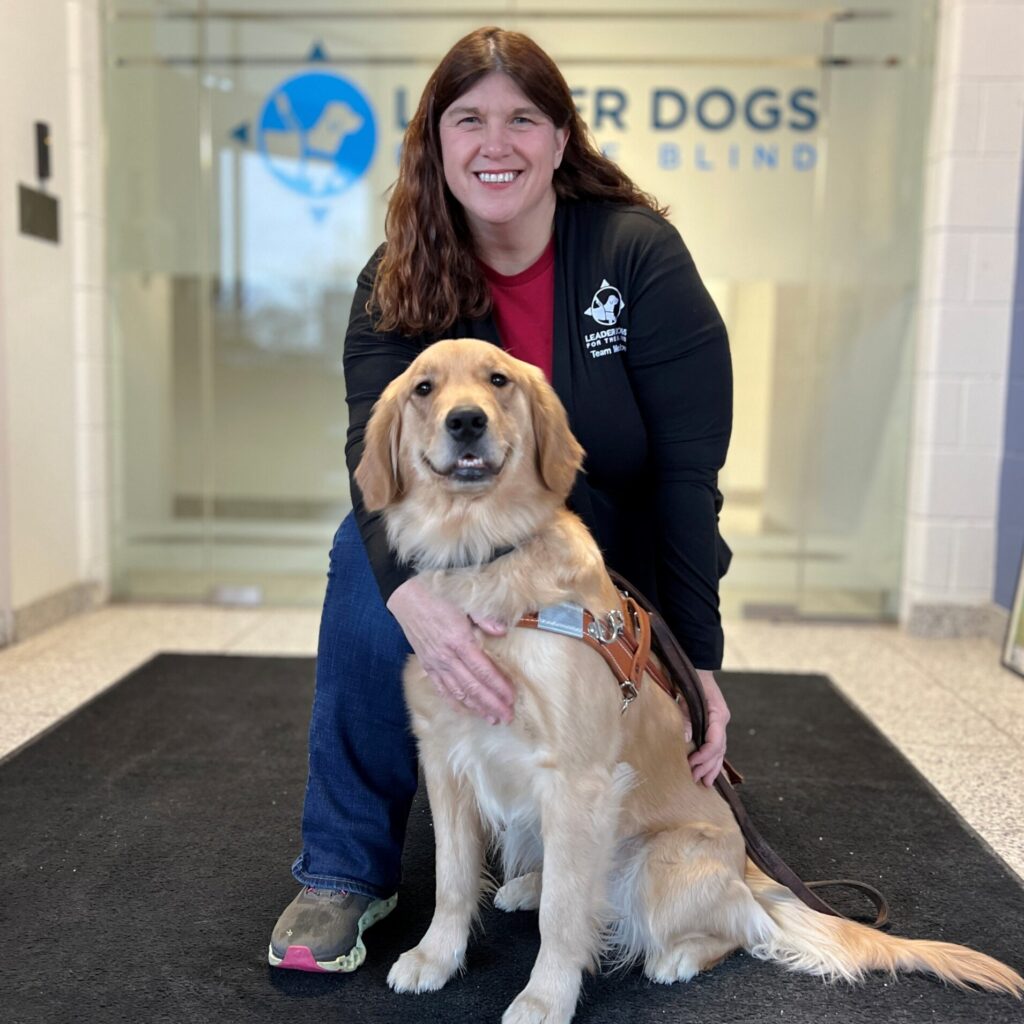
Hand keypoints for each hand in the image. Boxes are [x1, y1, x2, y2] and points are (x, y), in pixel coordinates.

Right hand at [386, 577, 515, 724]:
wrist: (407, 598)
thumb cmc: (438, 597)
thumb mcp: (465, 603)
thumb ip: (485, 618)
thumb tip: (503, 631)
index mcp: (459, 640)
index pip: (483, 670)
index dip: (498, 686)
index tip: (511, 698)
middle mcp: (447, 657)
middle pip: (473, 687)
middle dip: (491, 704)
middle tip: (507, 717)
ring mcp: (435, 663)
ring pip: (458, 692)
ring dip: (476, 708)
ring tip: (492, 719)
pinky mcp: (427, 666)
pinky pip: (442, 689)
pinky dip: (455, 703)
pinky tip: (466, 711)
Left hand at [687, 669, 729, 786]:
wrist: (698, 669)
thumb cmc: (691, 680)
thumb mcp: (686, 695)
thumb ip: (686, 716)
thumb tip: (687, 738)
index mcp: (718, 714)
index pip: (716, 741)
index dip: (705, 755)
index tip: (692, 763)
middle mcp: (722, 721)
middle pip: (719, 750)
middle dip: (708, 766)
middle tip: (695, 779)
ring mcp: (720, 724)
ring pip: (720, 751)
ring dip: (712, 767)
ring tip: (704, 783)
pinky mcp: (714, 726)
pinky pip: (716, 746)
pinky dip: (713, 760)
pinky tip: (709, 772)